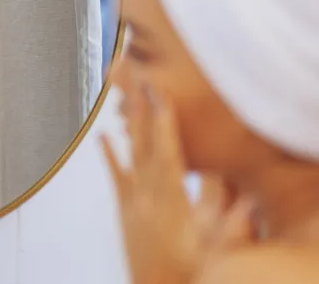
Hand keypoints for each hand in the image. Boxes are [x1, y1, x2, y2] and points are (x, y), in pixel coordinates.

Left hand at [100, 81, 255, 283]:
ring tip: (125, 97)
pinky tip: (102, 137)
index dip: (165, 124)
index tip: (161, 95)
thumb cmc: (185, 272)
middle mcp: (145, 197)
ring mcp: (131, 202)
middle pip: (145, 146)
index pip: (167, 154)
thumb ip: (226, 218)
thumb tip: (244, 192)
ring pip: (130, 155)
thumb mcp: (210, 245)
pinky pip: (115, 176)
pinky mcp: (124, 209)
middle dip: (144, 112)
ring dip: (130, 125)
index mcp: (169, 202)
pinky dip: (109, 155)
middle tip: (139, 81)